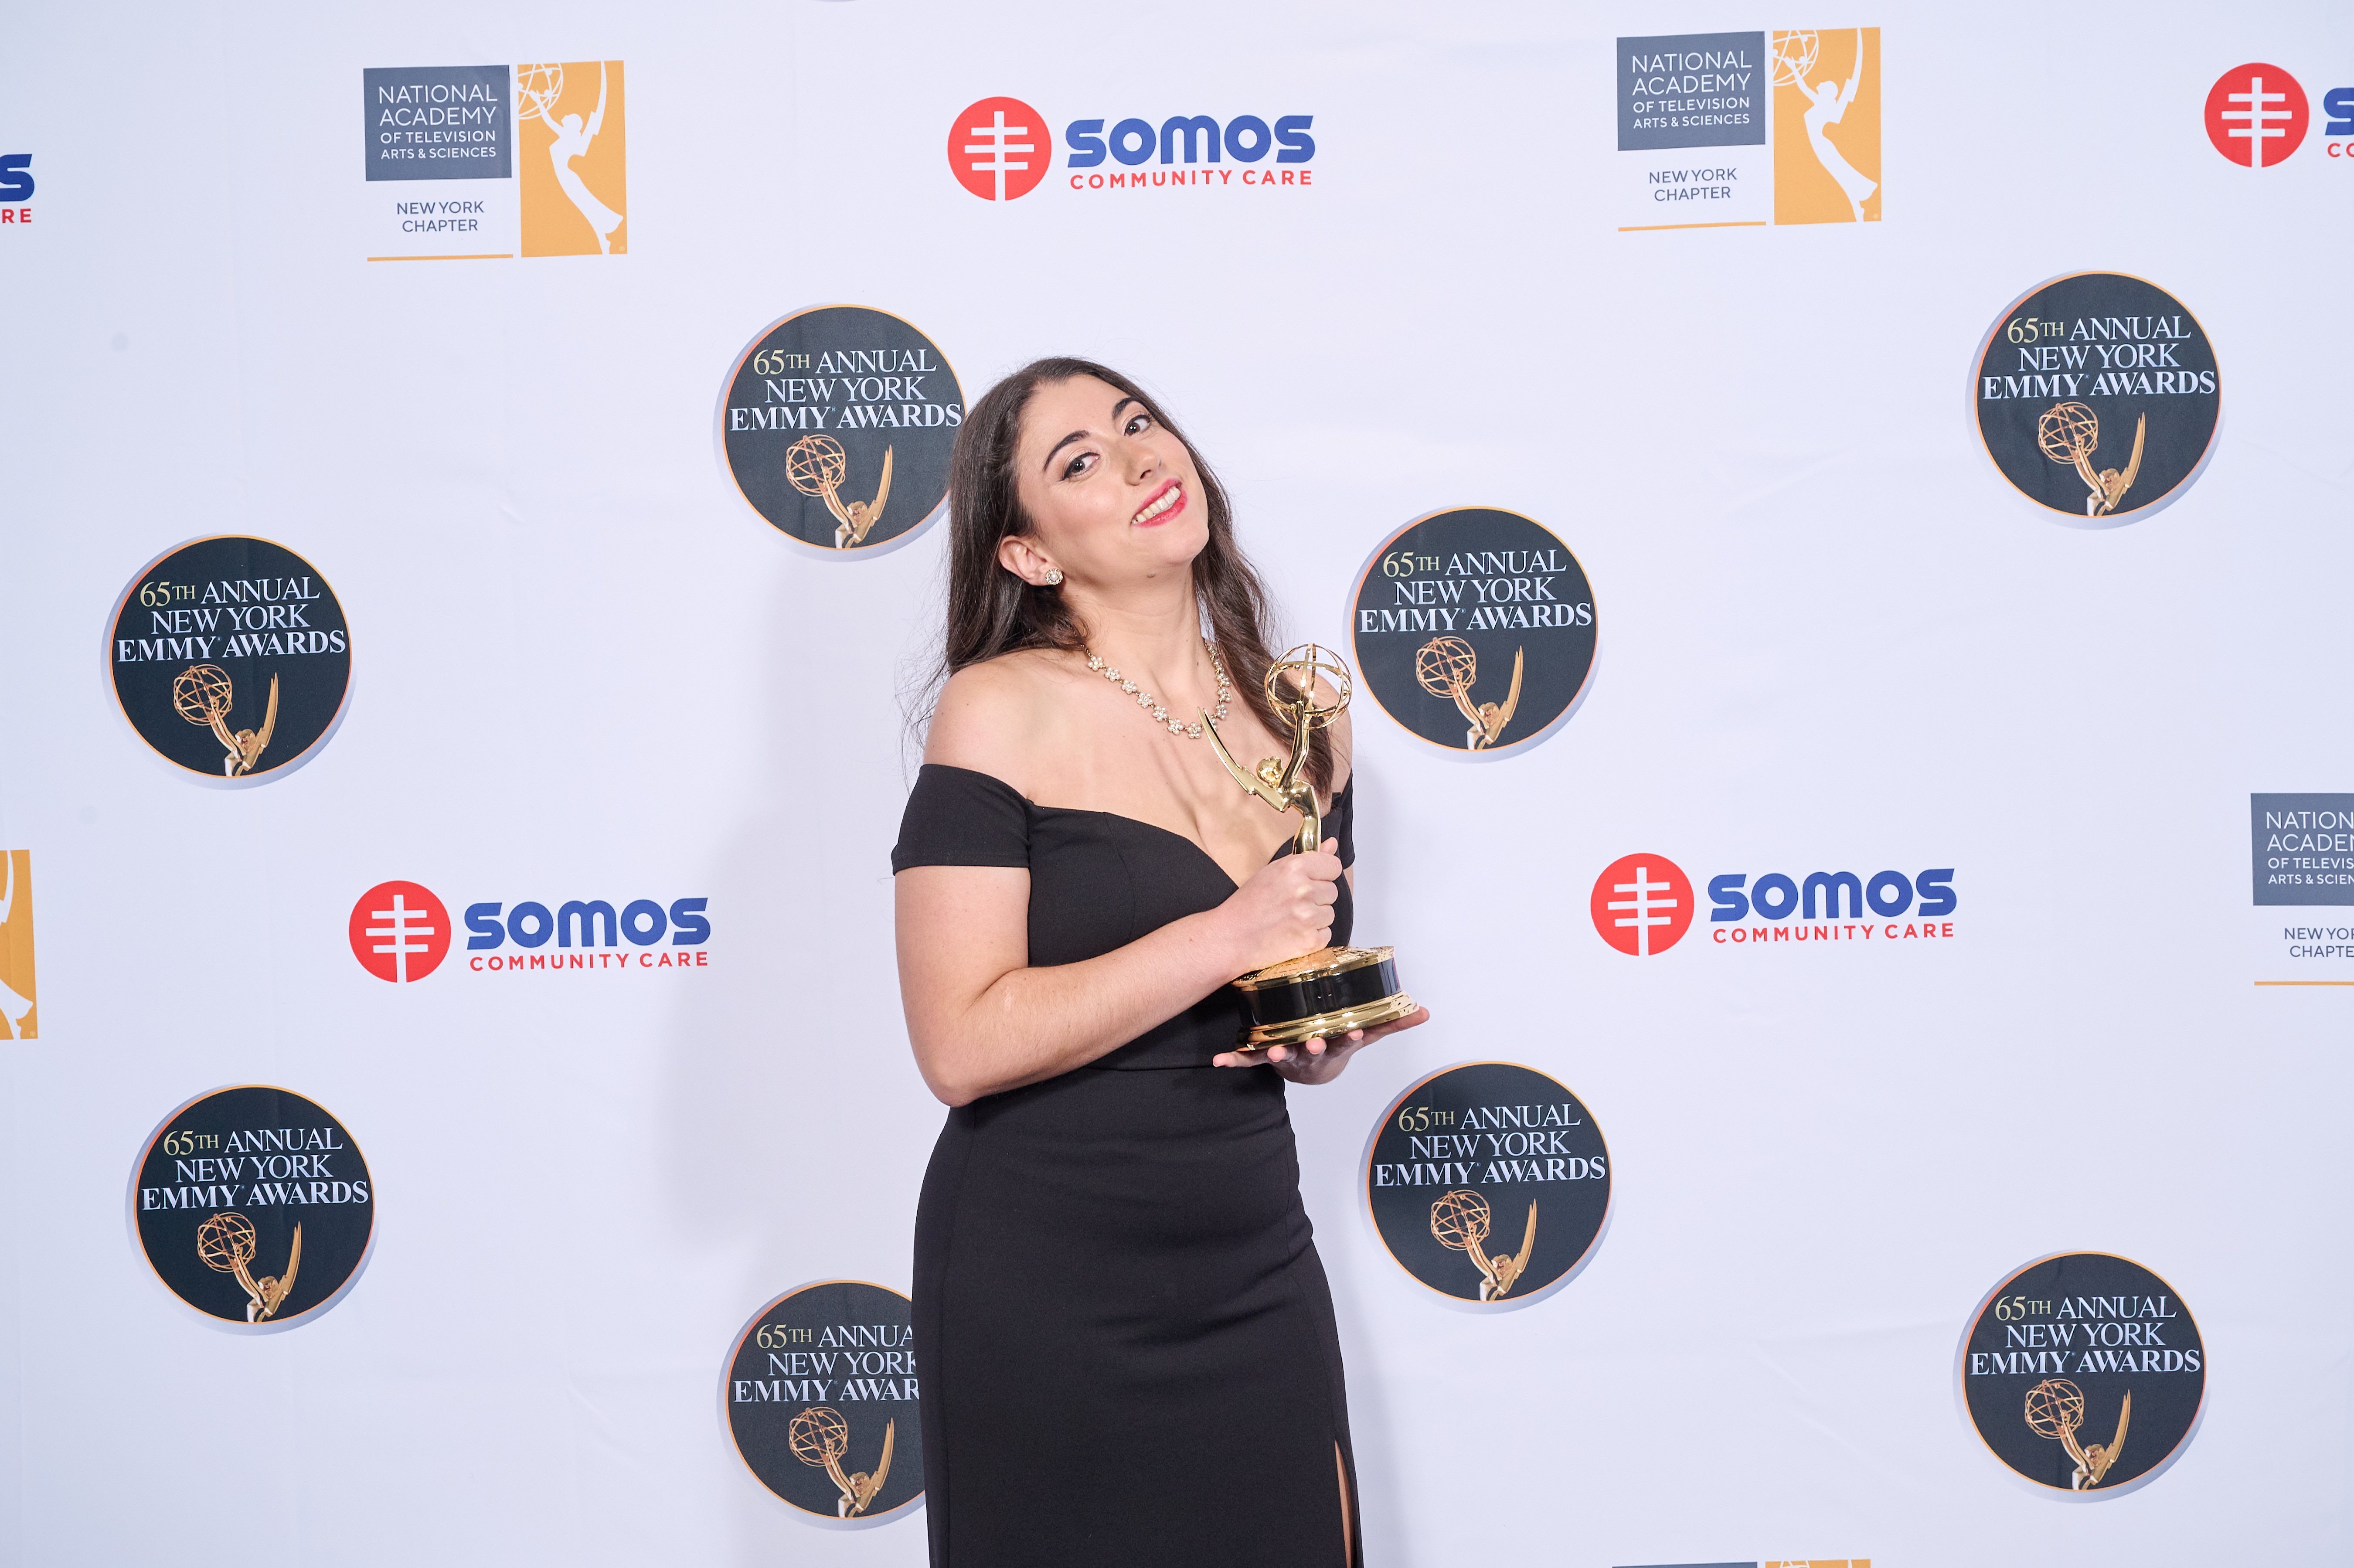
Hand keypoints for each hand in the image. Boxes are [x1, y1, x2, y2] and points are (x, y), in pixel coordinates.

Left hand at [1212, 1006, 1430, 1080]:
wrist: (1313, 1071)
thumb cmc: (1338, 1042)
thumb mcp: (1367, 1035)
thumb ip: (1392, 1023)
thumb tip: (1424, 1012)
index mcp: (1335, 1045)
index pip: (1346, 1042)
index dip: (1348, 1037)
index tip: (1350, 1032)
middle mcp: (1312, 1053)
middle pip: (1313, 1051)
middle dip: (1313, 1047)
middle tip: (1313, 1041)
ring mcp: (1289, 1056)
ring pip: (1283, 1055)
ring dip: (1276, 1053)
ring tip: (1271, 1049)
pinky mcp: (1266, 1058)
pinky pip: (1249, 1060)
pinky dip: (1234, 1060)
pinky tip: (1219, 1060)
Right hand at [1216, 837, 1342, 975]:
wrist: (1231, 937)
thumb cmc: (1248, 904)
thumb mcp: (1274, 871)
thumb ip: (1307, 857)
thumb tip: (1332, 844)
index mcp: (1294, 868)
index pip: (1334, 865)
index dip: (1323, 874)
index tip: (1312, 880)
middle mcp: (1304, 890)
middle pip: (1332, 890)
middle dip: (1317, 897)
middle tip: (1292, 903)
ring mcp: (1308, 917)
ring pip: (1329, 913)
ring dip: (1316, 918)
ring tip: (1291, 919)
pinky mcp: (1310, 941)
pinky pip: (1326, 934)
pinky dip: (1313, 936)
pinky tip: (1293, 933)